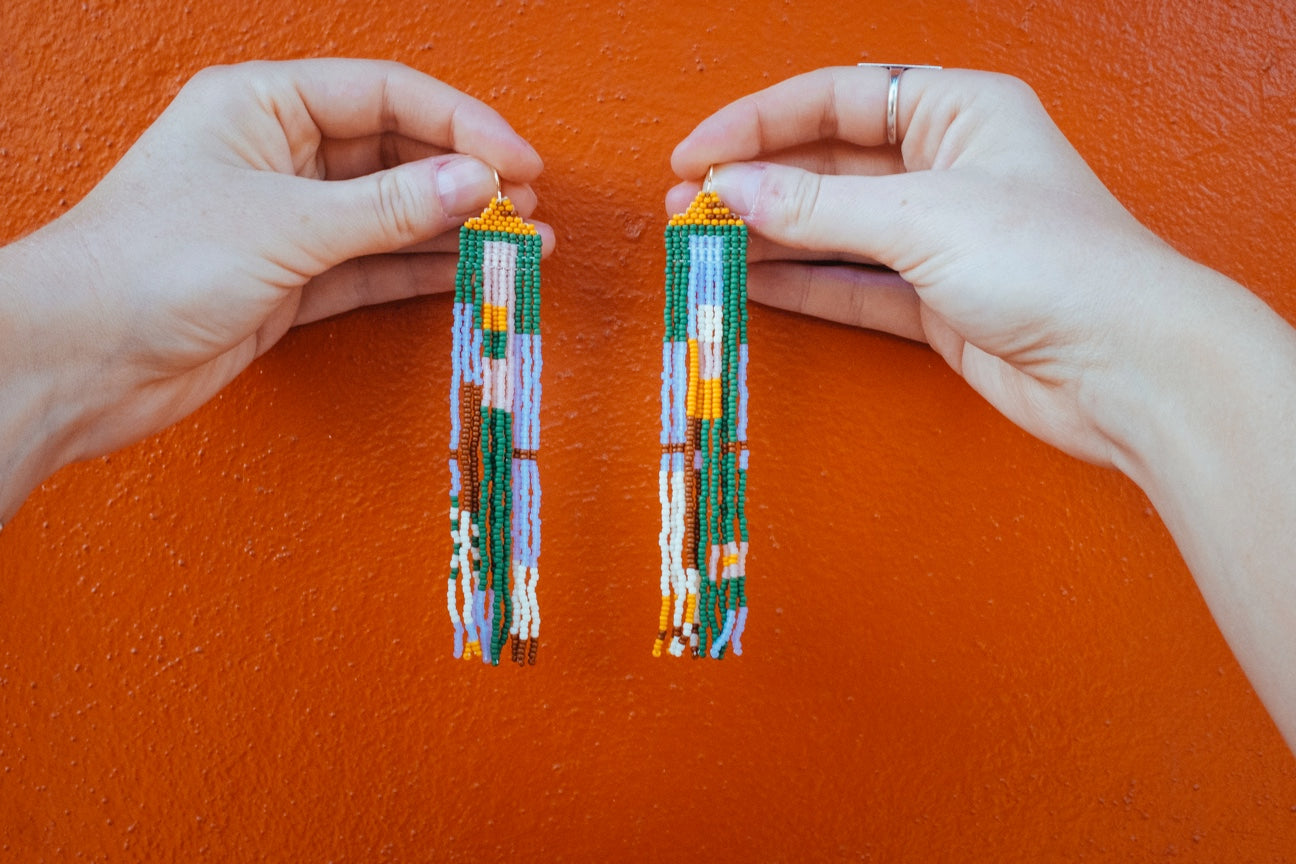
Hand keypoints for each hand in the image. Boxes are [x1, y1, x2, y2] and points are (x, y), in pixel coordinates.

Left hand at [0, 59, 551, 517]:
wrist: (80, 359)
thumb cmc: (149, 264)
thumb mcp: (288, 224)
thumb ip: (391, 207)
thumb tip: (478, 183)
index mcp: (262, 106)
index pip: (384, 95)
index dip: (460, 123)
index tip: (518, 158)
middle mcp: (277, 156)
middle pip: (395, 154)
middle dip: (465, 178)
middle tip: (526, 205)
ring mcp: (285, 221)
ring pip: (390, 215)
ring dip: (454, 228)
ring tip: (521, 242)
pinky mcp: (289, 281)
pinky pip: (372, 266)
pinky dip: (420, 271)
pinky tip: (469, 271)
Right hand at [668, 66, 1184, 467]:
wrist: (1129, 368)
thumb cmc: (1055, 262)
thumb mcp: (923, 216)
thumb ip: (819, 207)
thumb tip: (733, 189)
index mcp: (959, 112)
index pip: (838, 98)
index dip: (760, 120)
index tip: (696, 151)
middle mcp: (948, 167)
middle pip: (829, 165)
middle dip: (757, 183)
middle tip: (687, 205)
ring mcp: (942, 239)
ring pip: (834, 228)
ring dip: (769, 236)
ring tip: (703, 243)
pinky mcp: (938, 304)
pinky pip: (853, 285)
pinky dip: (802, 284)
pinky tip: (751, 281)